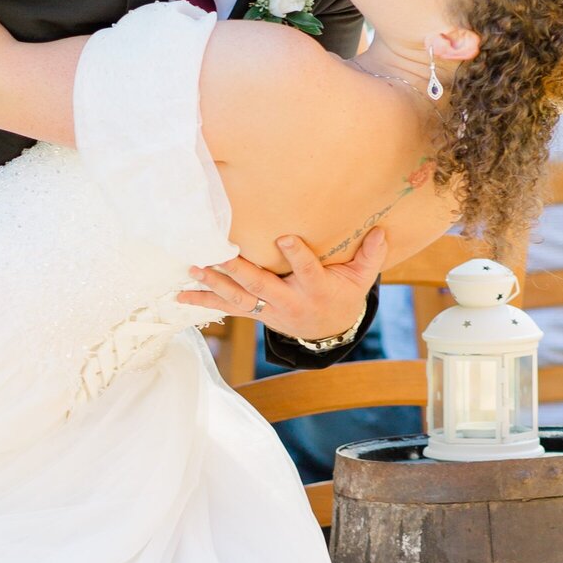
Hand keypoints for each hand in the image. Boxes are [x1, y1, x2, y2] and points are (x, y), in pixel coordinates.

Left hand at [179, 226, 386, 344]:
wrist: (328, 332)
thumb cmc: (344, 295)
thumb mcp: (361, 279)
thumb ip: (371, 256)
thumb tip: (382, 230)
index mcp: (316, 289)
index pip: (308, 272)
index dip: (297, 256)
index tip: (285, 238)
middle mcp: (288, 302)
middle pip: (261, 285)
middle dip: (239, 270)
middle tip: (219, 254)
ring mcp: (268, 309)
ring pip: (239, 297)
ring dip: (214, 284)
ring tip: (193, 269)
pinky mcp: (255, 313)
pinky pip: (226, 308)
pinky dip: (203, 302)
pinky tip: (180, 295)